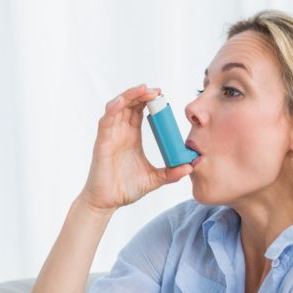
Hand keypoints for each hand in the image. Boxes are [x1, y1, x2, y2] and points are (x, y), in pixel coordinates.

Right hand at [80, 83, 193, 211]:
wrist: (107, 203)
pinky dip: (113, 109)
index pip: (140, 111)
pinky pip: (106, 121)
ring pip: (117, 107)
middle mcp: (120, 132)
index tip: (162, 95)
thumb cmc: (125, 189)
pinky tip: (123, 102)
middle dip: (142, 94)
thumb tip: (190, 167)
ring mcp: (110, 136)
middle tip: (157, 90)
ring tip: (143, 89)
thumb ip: (171, 173)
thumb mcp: (154, 179)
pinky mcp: (102, 142)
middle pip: (130, 104)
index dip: (149, 101)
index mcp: (132, 137)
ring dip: (130, 96)